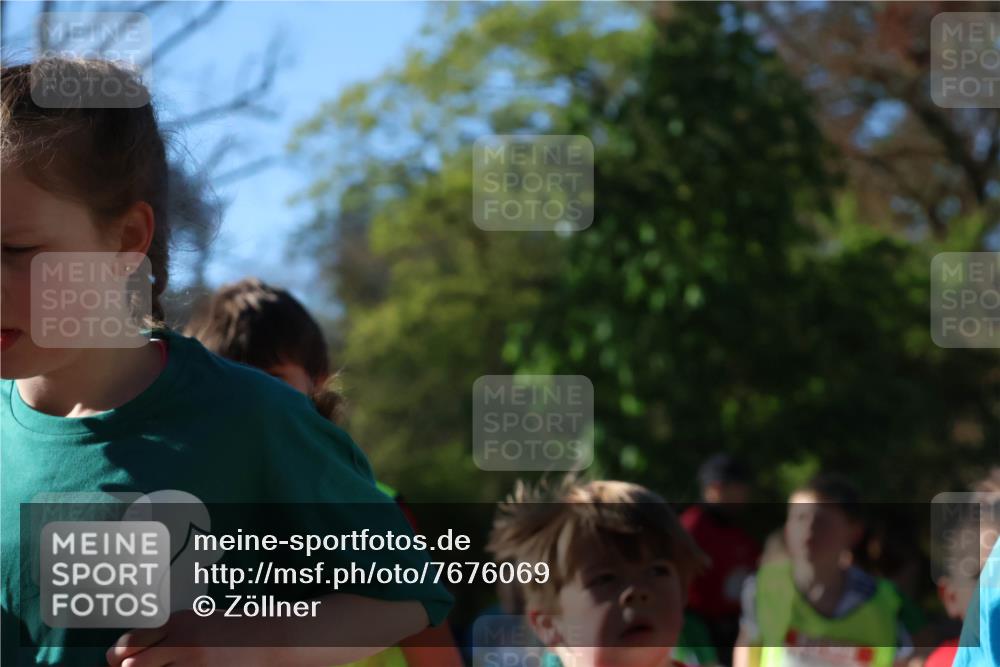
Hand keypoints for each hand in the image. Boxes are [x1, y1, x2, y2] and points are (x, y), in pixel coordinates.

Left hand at [106, 610, 272, 666]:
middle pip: (131, 663)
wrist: (269, 639)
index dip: (115, 657)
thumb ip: (169, 635)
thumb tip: (132, 655)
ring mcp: (193, 662)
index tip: (115, 662)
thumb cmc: (234, 632)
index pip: (129, 641)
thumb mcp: (198, 624)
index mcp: (178, 622)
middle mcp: (181, 641)